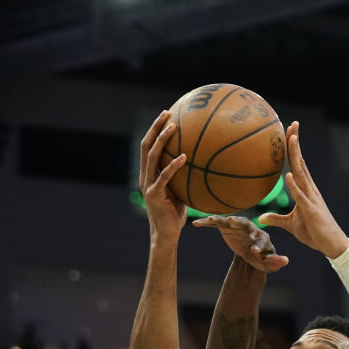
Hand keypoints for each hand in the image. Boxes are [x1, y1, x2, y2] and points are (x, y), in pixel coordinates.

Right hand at [139, 111, 187, 241]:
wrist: (166, 235)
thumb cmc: (176, 214)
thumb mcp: (181, 190)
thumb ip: (185, 176)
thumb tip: (203, 162)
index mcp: (148, 174)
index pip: (148, 146)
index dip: (154, 129)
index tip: (166, 115)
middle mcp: (144, 176)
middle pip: (146, 146)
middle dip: (155, 127)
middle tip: (167, 113)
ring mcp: (147, 185)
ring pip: (152, 157)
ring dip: (161, 140)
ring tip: (173, 127)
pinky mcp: (154, 195)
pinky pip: (164, 177)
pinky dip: (173, 166)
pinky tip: (184, 157)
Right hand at [192, 215, 288, 273]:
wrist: (251, 252)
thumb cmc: (263, 258)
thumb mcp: (269, 263)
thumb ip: (276, 262)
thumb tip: (286, 261)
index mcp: (262, 238)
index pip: (261, 240)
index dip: (258, 246)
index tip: (255, 251)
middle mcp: (250, 229)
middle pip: (245, 224)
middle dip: (239, 223)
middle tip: (231, 222)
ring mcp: (238, 227)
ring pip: (229, 222)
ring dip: (220, 220)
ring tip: (211, 219)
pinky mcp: (226, 228)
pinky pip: (216, 224)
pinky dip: (207, 222)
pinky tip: (196, 223)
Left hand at [255, 122, 348, 259]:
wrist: (331, 245)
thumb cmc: (313, 232)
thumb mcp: (290, 224)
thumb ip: (276, 219)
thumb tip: (262, 218)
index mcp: (305, 189)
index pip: (297, 164)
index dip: (292, 149)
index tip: (288, 132)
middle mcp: (309, 189)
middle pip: (300, 162)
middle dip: (295, 143)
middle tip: (291, 124)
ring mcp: (311, 198)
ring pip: (301, 173)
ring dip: (296, 157)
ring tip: (291, 139)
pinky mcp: (311, 210)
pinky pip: (300, 197)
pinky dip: (293, 187)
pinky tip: (287, 176)